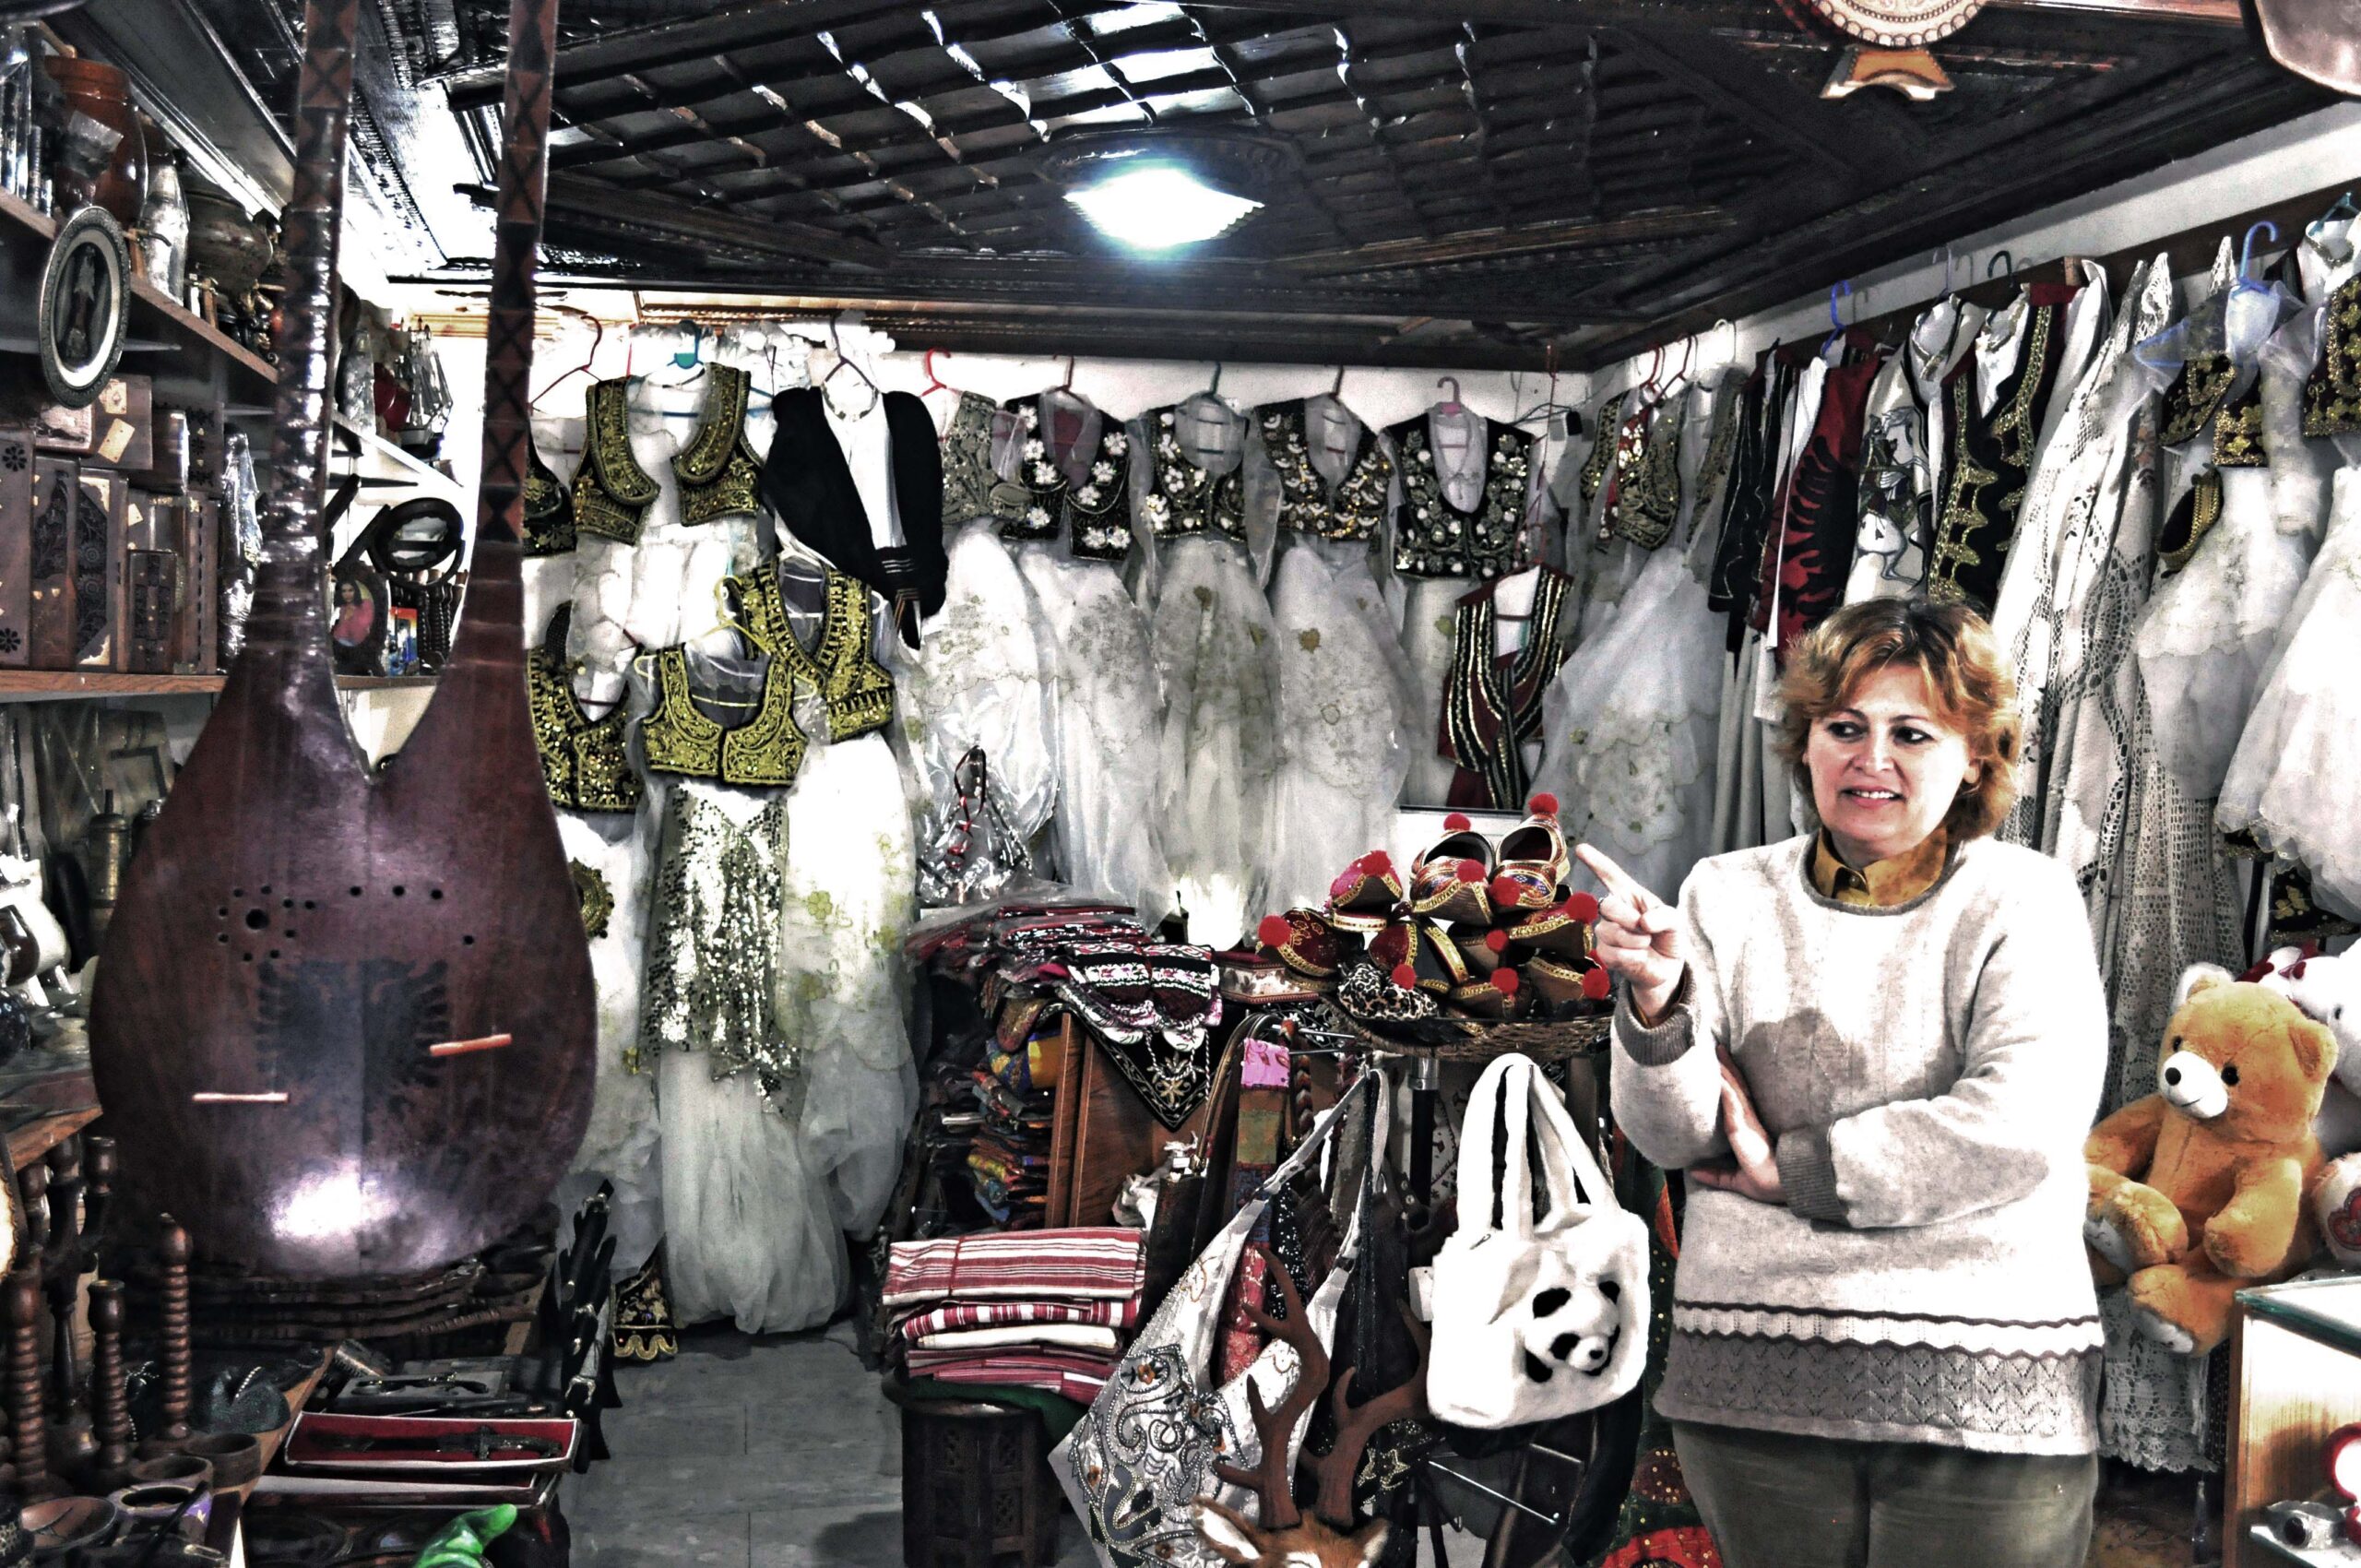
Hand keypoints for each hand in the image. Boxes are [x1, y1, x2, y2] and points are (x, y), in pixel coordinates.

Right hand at [1574, 843, 1686, 1020]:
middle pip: (1608, 905)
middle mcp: (1614, 912)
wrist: (1667, 968)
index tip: (1581, 849)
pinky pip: (1614, 954)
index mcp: (1630, 896)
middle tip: (1644, 928)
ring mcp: (1607, 933)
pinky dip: (1633, 958)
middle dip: (1628, 918)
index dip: (1596, 862)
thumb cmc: (1668, 937)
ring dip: (1636, 941)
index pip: (1610, 876)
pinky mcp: (1605, 954)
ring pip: (1611, 932)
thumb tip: (1643, 923)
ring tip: (1645, 945)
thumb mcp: (1675, 922)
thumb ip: (1664, 916)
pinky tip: (1639, 958)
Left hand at [1689, 1057, 1785, 1205]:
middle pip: (1737, 1088)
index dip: (1731, 1083)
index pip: (1738, 1100)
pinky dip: (1725, 1086)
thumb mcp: (1734, 1178)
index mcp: (1749, 1130)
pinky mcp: (1744, 1127)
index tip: (1721, 1067)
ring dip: (1725, 1070)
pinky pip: (1733, 1101)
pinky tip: (1718, 1073)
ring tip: (1717, 1051)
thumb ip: (1715, 1174)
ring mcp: (1747, 1122)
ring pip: (1735, 1089)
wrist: (1782, 1187)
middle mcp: (1749, 1121)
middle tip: (1718, 1049)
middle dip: (1728, 1069)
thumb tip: (1693, 1171)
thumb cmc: (1764, 1183)